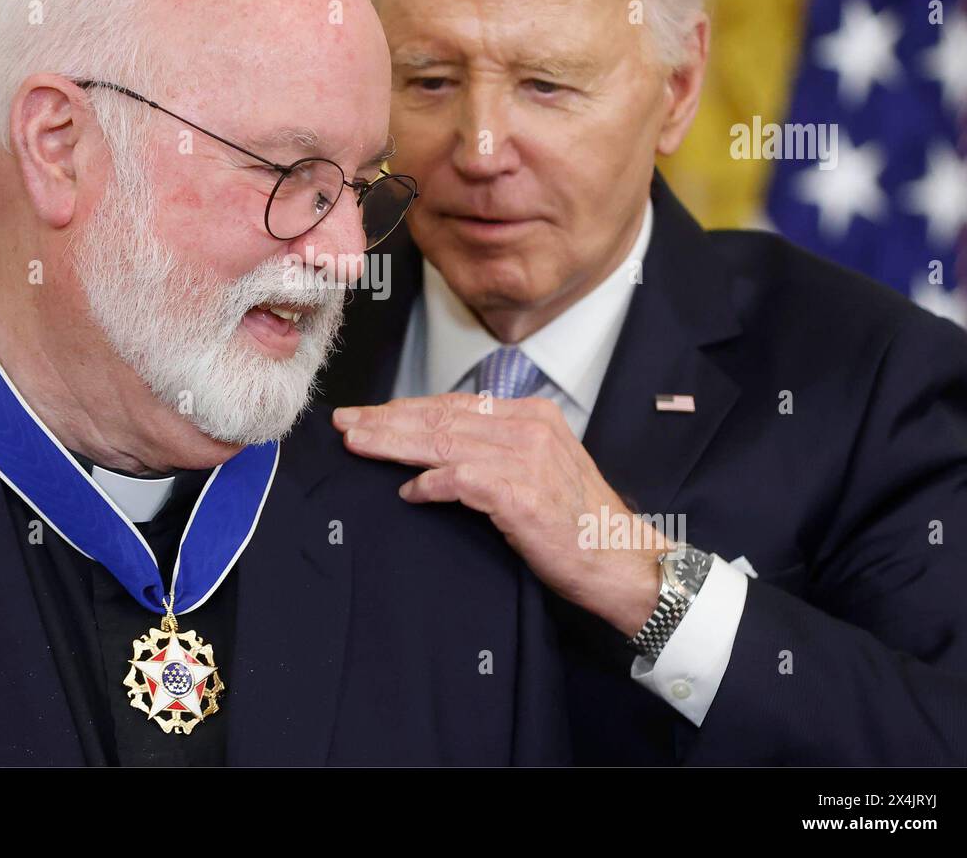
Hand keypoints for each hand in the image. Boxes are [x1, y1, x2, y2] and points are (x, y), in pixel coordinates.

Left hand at [332, 393, 666, 635]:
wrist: (620, 561)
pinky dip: (430, 484)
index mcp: (531, 415)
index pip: (454, 404)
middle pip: (441, 417)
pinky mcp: (522, 493)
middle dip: (387, 419)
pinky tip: (408, 492)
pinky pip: (461, 479)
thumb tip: (435, 452)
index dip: (405, 408)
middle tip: (345, 423)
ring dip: (394, 444)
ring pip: (443, 441)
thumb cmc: (576, 524)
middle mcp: (529, 428)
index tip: (368, 416)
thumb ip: (493, 452)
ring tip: (358, 446)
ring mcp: (527, 459)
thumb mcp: (538, 471)